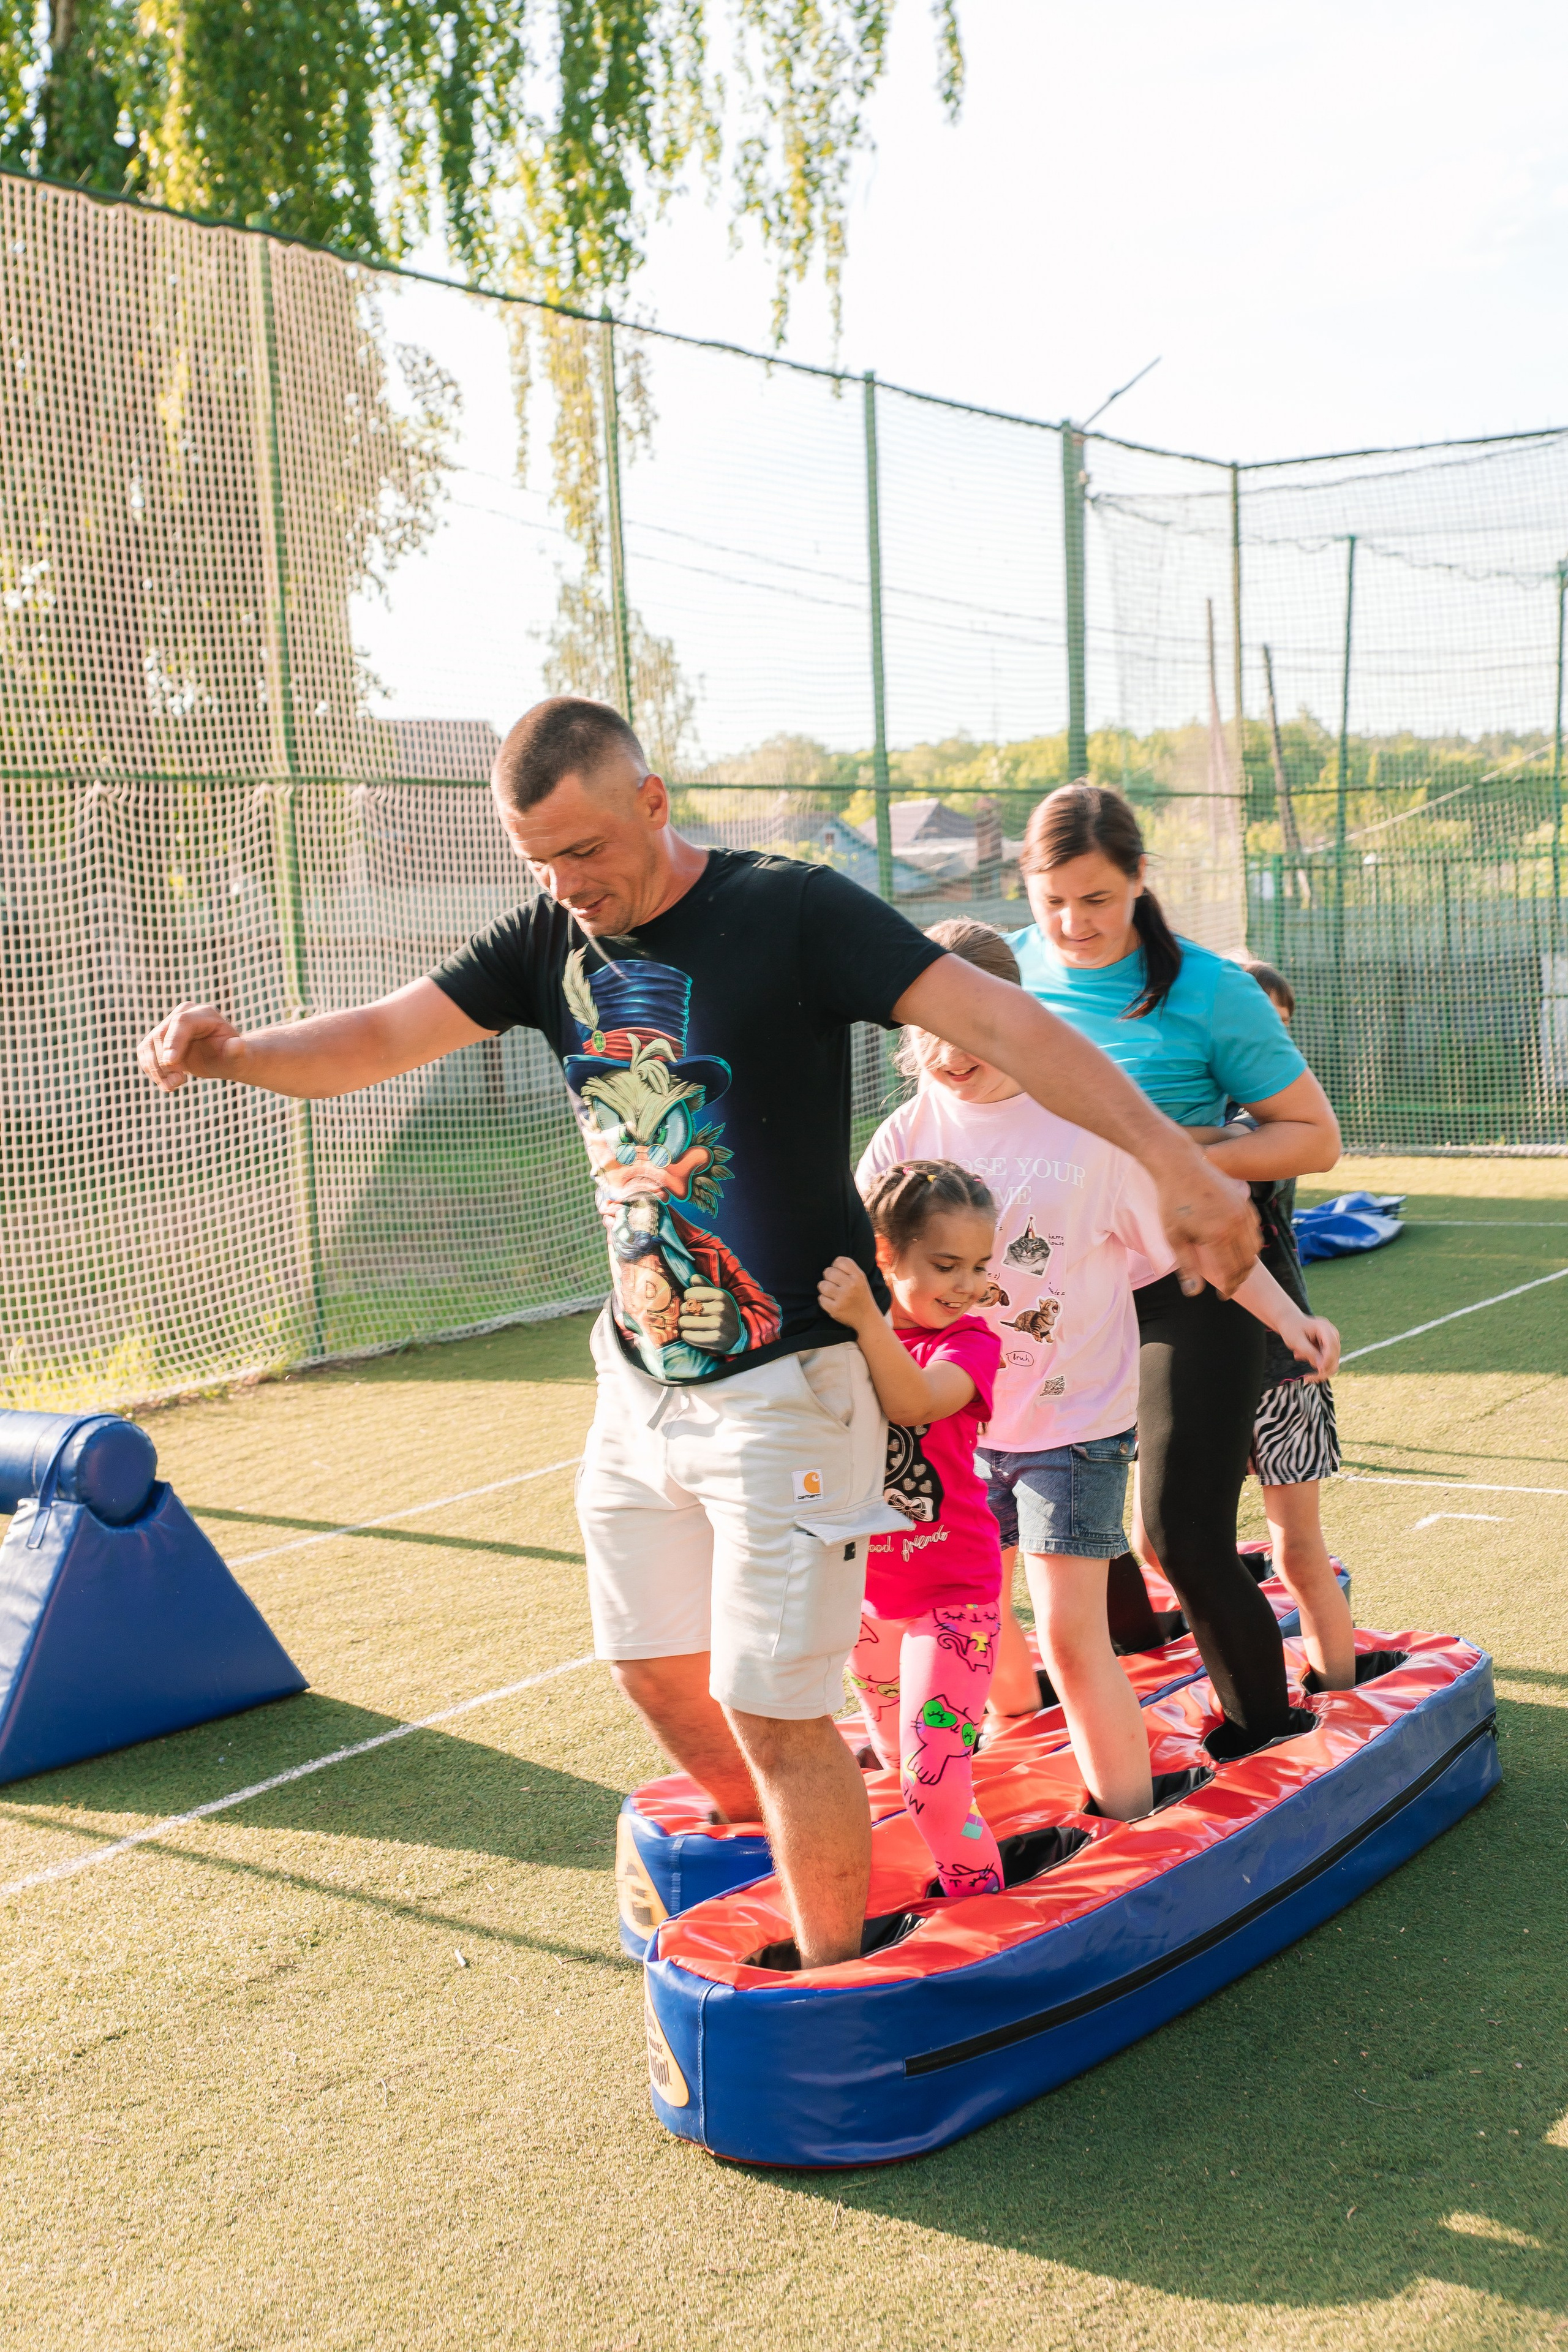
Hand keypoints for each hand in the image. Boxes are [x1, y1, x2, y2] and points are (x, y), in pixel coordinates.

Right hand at [137, 1004, 246, 1092]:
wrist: (223, 1059)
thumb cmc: (233, 1058)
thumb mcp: (239, 1058)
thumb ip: (238, 1052)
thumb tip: (236, 1045)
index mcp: (204, 1014)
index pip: (182, 1022)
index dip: (174, 1041)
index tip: (171, 1062)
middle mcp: (183, 1014)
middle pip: (161, 1034)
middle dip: (166, 1061)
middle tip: (179, 1081)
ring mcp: (168, 1026)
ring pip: (149, 1045)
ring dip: (157, 1070)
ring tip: (175, 1085)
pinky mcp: (157, 1040)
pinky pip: (145, 1055)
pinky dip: (152, 1072)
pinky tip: (168, 1084)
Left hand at [677, 1283, 741, 1353]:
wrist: (737, 1335)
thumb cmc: (723, 1313)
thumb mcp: (718, 1296)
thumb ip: (704, 1285)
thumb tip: (693, 1278)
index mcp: (720, 1295)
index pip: (689, 1293)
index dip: (688, 1299)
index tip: (694, 1303)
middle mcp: (720, 1308)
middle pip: (685, 1308)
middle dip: (685, 1312)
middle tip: (692, 1316)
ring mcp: (718, 1324)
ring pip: (685, 1322)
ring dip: (685, 1325)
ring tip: (691, 1325)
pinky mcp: (714, 1338)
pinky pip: (688, 1336)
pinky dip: (687, 1336)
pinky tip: (693, 1334)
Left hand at [818, 1255, 877, 1333]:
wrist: (866, 1318)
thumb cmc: (860, 1295)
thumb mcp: (860, 1279)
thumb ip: (848, 1268)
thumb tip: (831, 1262)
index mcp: (858, 1276)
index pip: (839, 1261)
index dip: (836, 1266)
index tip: (840, 1273)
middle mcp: (851, 1285)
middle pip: (828, 1272)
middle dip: (829, 1277)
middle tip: (835, 1284)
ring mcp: (843, 1298)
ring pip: (822, 1285)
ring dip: (825, 1288)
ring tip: (833, 1293)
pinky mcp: (835, 1309)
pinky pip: (821, 1298)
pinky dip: (824, 1300)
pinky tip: (832, 1302)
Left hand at [1154, 1149, 1259, 1298]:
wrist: (1181, 1165)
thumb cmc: (1172, 1202)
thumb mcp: (1174, 1236)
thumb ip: (1187, 1266)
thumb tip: (1194, 1293)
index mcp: (1218, 1235)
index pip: (1230, 1272)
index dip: (1228, 1287)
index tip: (1222, 1296)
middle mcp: (1236, 1224)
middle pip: (1247, 1263)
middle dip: (1239, 1279)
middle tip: (1228, 1288)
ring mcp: (1243, 1212)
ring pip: (1254, 1247)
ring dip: (1247, 1263)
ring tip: (1234, 1271)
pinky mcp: (1245, 1203)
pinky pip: (1254, 1230)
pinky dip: (1250, 1244)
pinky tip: (1237, 1249)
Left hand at [1284, 1315, 1340, 1381]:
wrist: (1289, 1321)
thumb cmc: (1291, 1328)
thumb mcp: (1297, 1341)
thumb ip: (1309, 1353)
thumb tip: (1322, 1367)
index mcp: (1325, 1328)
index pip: (1331, 1347)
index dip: (1327, 1360)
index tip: (1318, 1370)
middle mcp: (1332, 1334)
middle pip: (1334, 1357)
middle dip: (1321, 1368)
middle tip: (1306, 1377)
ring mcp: (1332, 1342)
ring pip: (1332, 1363)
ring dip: (1316, 1366)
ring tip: (1298, 1355)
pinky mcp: (1329, 1348)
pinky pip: (1327, 1362)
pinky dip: (1315, 1364)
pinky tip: (1299, 1355)